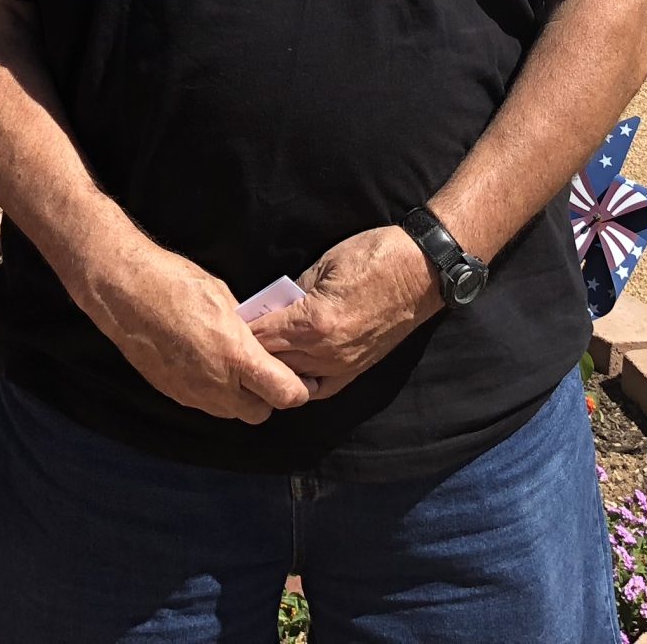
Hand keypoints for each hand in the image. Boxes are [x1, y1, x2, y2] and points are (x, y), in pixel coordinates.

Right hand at [80, 240, 312, 421]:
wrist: (124, 293)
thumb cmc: (175, 284)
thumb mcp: (223, 298)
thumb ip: (246, 330)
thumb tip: (258, 342)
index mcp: (236, 356)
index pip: (286, 394)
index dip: (298, 388)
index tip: (298, 374)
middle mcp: (216, 384)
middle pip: (261, 413)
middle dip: (268, 396)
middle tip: (266, 370)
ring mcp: (192, 393)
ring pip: (231, 412)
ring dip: (240, 397)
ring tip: (234, 366)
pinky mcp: (173, 393)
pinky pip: (205, 404)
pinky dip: (214, 392)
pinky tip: (206, 364)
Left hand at [250, 225, 439, 401]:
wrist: (421, 272)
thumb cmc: (373, 258)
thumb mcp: (322, 266)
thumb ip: (292, 294)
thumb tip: (269, 308)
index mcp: (312, 323)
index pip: (259, 338)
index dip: (239, 331)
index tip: (225, 325)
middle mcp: (325, 353)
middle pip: (271, 363)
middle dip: (251, 352)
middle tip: (233, 341)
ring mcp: (342, 367)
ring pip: (292, 379)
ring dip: (274, 367)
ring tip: (258, 354)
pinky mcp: (356, 371)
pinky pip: (318, 387)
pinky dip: (300, 379)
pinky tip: (290, 366)